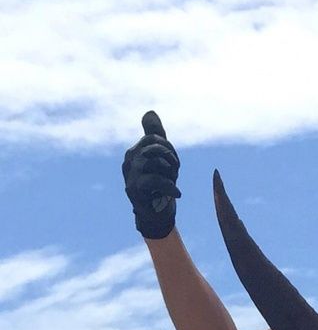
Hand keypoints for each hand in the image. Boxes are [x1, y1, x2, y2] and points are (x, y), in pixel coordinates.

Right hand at [122, 111, 180, 239]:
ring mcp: (129, 175)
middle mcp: (128, 161)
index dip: (169, 149)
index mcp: (134, 152)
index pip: (154, 139)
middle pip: (155, 149)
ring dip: (171, 174)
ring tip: (173, 184)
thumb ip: (155, 135)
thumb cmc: (159, 186)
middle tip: (174, 174)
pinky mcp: (134, 190)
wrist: (156, 216)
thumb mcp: (160, 158)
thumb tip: (150, 112)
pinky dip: (169, 186)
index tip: (173, 164)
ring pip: (155, 163)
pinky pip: (154, 180)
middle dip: (171, 160)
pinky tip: (177, 194)